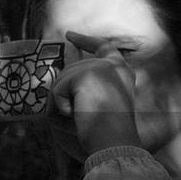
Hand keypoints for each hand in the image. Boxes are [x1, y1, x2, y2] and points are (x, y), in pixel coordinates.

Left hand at [50, 31, 140, 156]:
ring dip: (62, 104)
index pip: (102, 48)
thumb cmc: (104, 134)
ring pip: (62, 81)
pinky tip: (77, 115)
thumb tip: (58, 73)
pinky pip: (58, 89)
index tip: (69, 35)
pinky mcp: (86, 74)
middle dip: (63, 93)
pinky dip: (60, 106)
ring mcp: (101, 67)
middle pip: (71, 70)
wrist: (114, 143)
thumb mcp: (96, 105)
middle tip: (75, 117)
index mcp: (122, 73)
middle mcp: (114, 65)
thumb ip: (83, 86)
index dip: (85, 41)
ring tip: (81, 118)